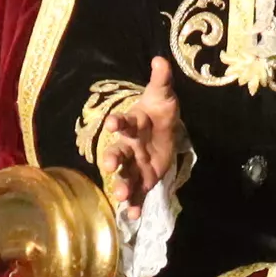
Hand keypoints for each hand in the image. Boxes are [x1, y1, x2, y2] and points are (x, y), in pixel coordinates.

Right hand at [100, 57, 183, 208]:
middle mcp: (128, 146)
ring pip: (124, 176)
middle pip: (117, 152)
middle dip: (113, 159)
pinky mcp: (143, 179)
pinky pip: (137, 194)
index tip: (112, 123)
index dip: (116, 122)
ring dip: (122, 185)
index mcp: (132, 124)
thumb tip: (161, 59)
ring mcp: (134, 165)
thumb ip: (161, 81)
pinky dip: (135, 205)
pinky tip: (133, 217)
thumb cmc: (159, 112)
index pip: (122, 122)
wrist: (165, 130)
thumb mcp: (164, 96)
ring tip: (122, 195)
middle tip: (110, 165)